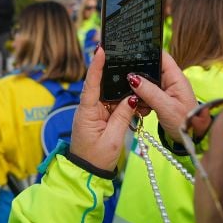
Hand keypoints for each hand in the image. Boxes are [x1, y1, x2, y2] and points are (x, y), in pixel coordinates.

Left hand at [69, 48, 138, 172]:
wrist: (87, 174)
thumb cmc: (96, 159)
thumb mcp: (113, 139)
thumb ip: (123, 116)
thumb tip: (133, 97)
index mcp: (87, 111)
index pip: (91, 84)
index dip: (96, 65)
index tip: (101, 49)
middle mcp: (89, 108)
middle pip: (102, 84)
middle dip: (113, 71)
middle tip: (124, 54)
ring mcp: (95, 112)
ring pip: (110, 93)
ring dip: (122, 87)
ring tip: (135, 75)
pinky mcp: (102, 117)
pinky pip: (113, 103)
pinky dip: (124, 100)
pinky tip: (134, 95)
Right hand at [128, 52, 196, 142]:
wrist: (191, 139)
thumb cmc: (185, 122)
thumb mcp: (165, 107)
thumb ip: (149, 91)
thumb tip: (132, 78)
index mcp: (175, 77)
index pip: (161, 56)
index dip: (147, 52)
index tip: (129, 54)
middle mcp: (170, 80)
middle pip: (150, 68)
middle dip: (138, 75)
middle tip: (127, 84)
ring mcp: (166, 89)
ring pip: (146, 82)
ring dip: (138, 90)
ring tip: (137, 101)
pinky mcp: (161, 99)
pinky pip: (147, 93)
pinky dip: (141, 99)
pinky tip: (140, 108)